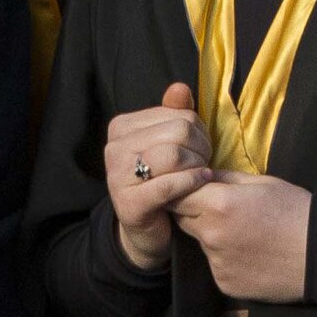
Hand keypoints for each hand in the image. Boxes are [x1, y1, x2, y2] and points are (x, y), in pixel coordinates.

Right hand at [104, 83, 214, 274]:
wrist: (148, 228)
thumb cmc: (163, 179)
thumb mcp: (169, 143)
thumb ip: (174, 113)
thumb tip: (179, 88)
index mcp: (122, 126)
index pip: (178, 114)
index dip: (199, 132)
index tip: (199, 148)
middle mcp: (114, 148)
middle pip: (179, 132)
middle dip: (200, 149)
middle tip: (201, 164)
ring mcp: (117, 176)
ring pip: (175, 155)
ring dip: (197, 166)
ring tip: (200, 174)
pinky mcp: (129, 203)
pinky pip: (170, 184)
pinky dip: (193, 182)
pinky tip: (202, 182)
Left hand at [178, 172, 313, 303]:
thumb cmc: (296, 210)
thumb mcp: (262, 182)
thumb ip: (225, 178)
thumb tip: (201, 175)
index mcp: (219, 204)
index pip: (177, 195)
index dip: (184, 190)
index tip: (194, 189)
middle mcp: (211, 235)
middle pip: (183, 220)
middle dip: (195, 212)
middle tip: (222, 209)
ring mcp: (217, 263)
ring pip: (201, 243)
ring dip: (212, 236)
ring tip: (244, 233)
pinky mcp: (225, 283)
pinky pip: (216, 265)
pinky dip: (226, 258)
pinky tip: (251, 254)